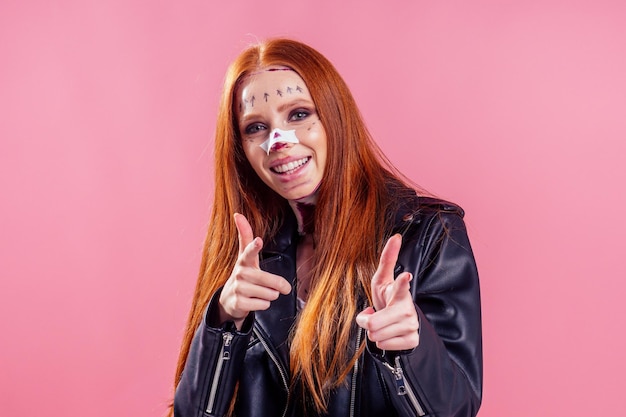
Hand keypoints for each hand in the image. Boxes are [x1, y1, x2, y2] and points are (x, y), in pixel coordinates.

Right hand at [218, 213, 291, 328]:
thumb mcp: (245, 256)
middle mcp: (240, 273)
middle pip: (271, 281)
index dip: (254, 246)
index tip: (259, 240)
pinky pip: (263, 305)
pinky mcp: (238, 303)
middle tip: (274, 286)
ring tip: (260, 293)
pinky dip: (263, 305)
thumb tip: (237, 214)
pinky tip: (254, 302)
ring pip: (269, 294)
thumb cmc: (244, 275)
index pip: (249, 251)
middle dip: (278, 286)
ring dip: (270, 296)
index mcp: (244, 261)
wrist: (230, 300)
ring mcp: (238, 289)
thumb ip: (245, 236)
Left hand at [355, 234, 419, 350]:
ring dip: (374, 332)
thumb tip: (396, 236)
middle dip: (367, 321)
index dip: (402, 281)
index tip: (406, 275)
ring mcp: (411, 326)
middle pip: (373, 323)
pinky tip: (389, 334)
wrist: (399, 323)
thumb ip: (387, 259)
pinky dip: (382, 342)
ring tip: (383, 324)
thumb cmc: (388, 299)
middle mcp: (407, 309)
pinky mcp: (412, 340)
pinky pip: (383, 345)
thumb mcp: (383, 280)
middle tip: (373, 316)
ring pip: (376, 336)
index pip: (402, 285)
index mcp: (400, 292)